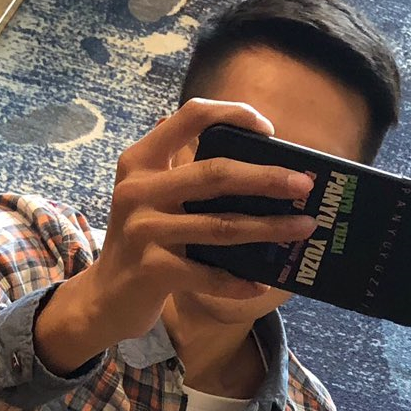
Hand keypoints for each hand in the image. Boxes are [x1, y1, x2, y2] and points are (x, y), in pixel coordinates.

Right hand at [32, 99, 317, 372]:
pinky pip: (208, 274)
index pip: (191, 116)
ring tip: (304, 228)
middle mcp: (138, 189)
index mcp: (141, 160)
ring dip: (269, 228)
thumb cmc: (142, 239)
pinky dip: (238, 281)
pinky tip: (262, 283)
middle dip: (268, 178)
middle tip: (305, 185)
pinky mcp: (152, 270)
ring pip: (221, 226)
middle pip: (216, 174)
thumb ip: (185, 167)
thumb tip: (255, 148)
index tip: (269, 131)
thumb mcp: (151, 193)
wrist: (105, 296)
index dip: (234, 114)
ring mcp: (143, 229)